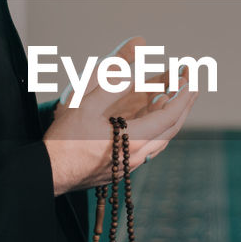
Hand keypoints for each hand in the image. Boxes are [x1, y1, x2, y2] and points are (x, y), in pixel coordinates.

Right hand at [42, 37, 197, 195]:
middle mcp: (137, 155)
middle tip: (188, 82)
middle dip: (183, 103)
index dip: (183, 96)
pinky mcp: (121, 168)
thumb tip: (135, 68)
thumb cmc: (63, 139)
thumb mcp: (85, 103)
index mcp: (132, 139)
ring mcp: (130, 164)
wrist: (49, 173)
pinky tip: (150, 116)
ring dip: (170, 115)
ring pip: (161, 138)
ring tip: (172, 94)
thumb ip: (112, 83)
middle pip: (171, 128)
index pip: (169, 116)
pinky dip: (156, 127)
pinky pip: (149, 145)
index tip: (191, 78)